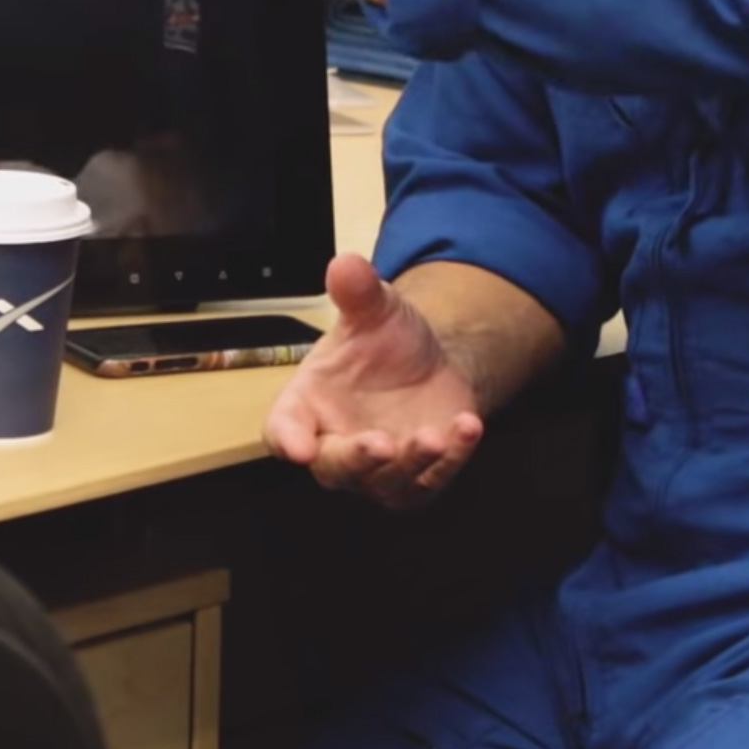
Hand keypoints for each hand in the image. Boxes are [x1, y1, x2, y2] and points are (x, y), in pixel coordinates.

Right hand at [264, 254, 485, 510]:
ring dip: (409, 464)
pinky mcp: (420, 479)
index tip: (297, 448)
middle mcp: (336, 444)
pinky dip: (452, 460)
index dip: (288, 439)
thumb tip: (346, 263)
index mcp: (306, 407)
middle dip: (356, 458)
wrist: (426, 364)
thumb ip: (357, 293)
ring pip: (386, 484)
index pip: (283, 430)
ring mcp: (379, 471)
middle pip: (334, 468)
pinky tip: (466, 426)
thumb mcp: (374, 310)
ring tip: (433, 435)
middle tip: (379, 443)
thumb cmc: (381, 342)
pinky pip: (432, 481)